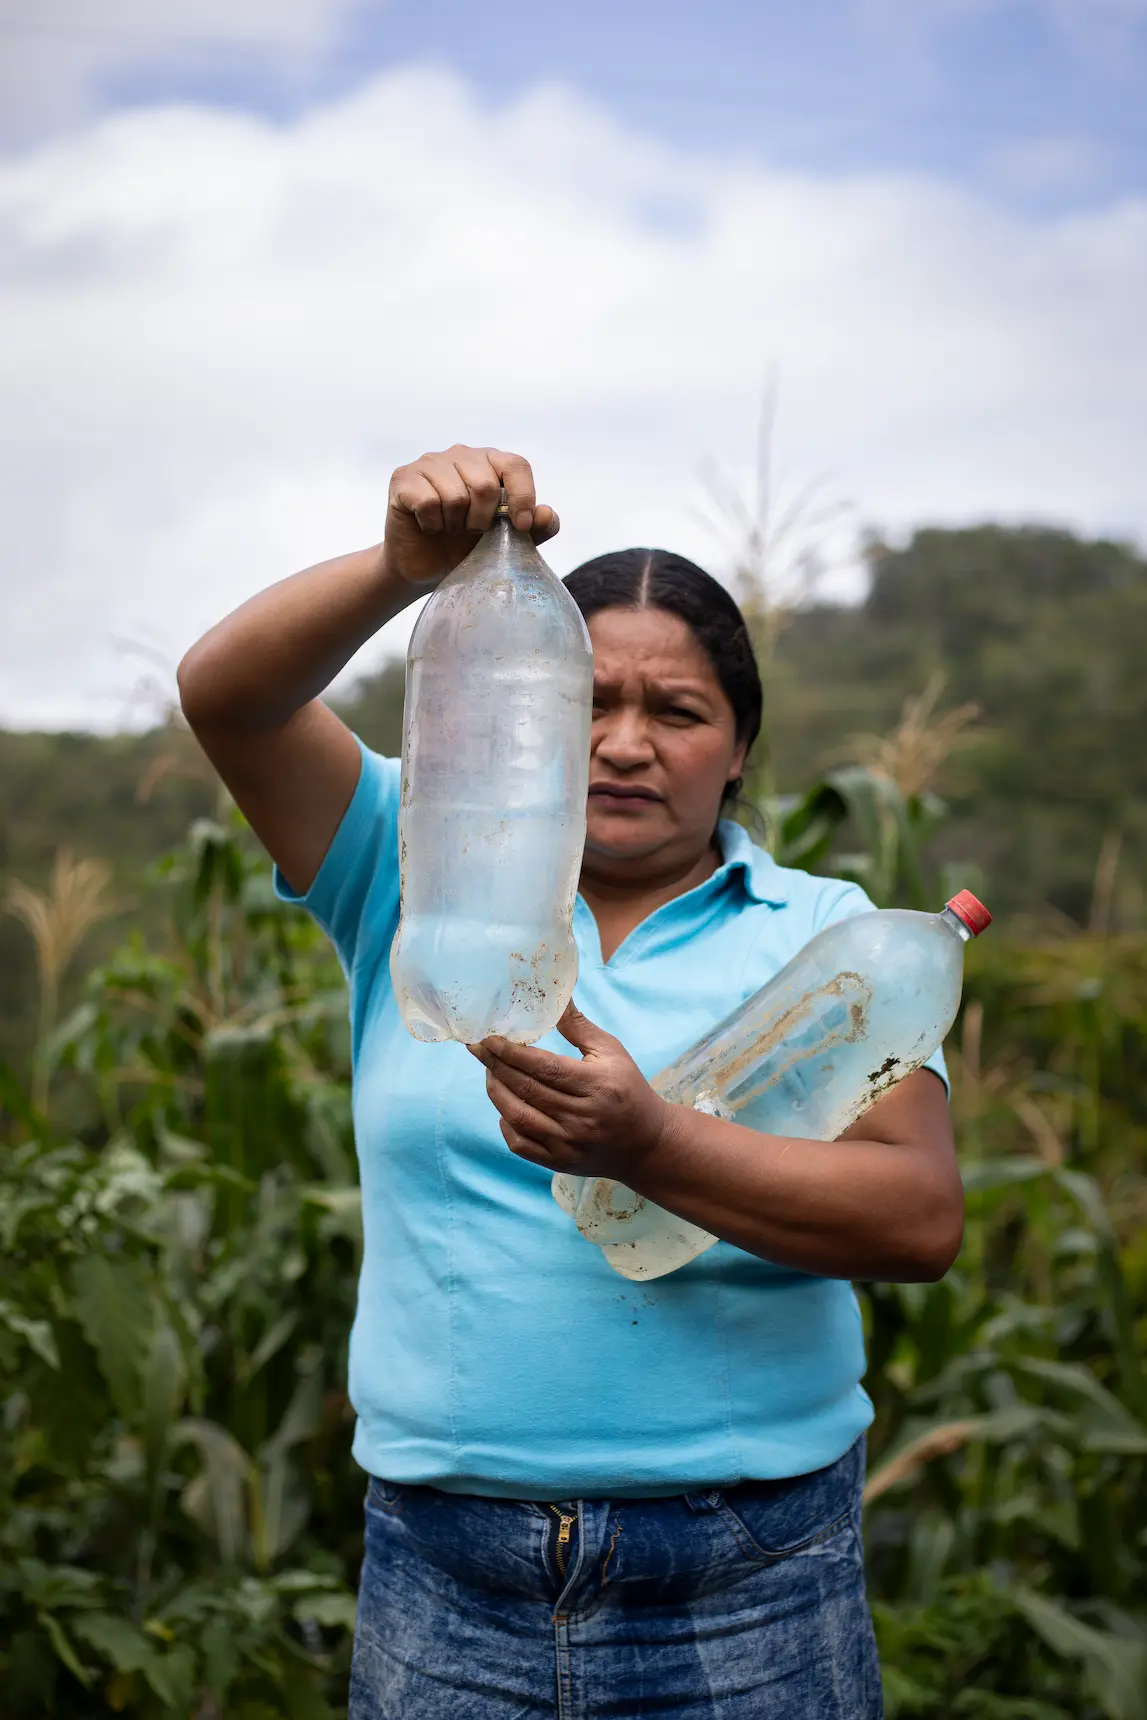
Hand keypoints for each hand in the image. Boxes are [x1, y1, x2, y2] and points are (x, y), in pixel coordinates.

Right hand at [383, 445, 559, 588]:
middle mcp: (461, 454)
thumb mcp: (507, 544)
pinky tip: (428, 525)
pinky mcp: (403, 477)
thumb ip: (533, 530)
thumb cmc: (467, 549)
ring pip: (455, 495)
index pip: (515, 465)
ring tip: (449, 526)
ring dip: (454, 523)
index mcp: (490, 462)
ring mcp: (430, 462)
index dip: (522, 496)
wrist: (424, 568)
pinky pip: (428, 502)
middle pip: (484, 484)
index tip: (520, 527)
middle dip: (481, 520)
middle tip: (470, 530)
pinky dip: (431, 524)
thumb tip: (545, 513)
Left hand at [469, 1002, 676, 1177]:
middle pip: (526, 1089)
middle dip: (495, 1066)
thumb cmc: (628, 1090)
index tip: (489, 1038)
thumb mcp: (612, 1052)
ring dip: (496, 1091)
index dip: (511, 1053)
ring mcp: (568, 1143)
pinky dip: (505, 1123)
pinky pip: (519, 1144)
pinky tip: (504, 1106)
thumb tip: (553, 997)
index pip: (544, 1067)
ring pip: (517, 1116)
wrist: (645, 1144)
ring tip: (489, 1072)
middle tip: (477, 1048)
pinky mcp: (559, 1162)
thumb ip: (578, 1027)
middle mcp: (580, 1117)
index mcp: (596, 1085)